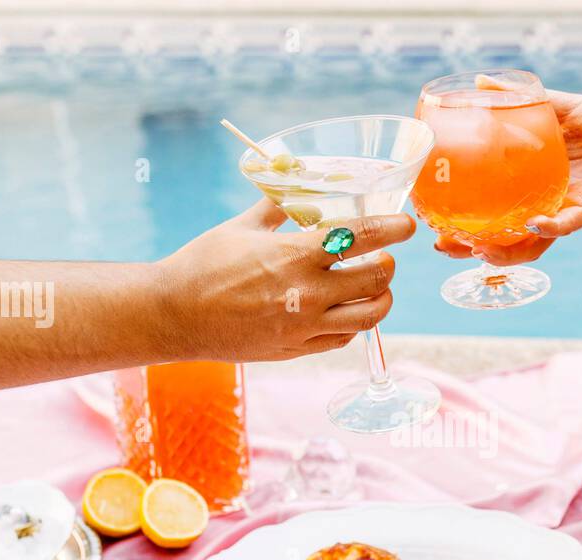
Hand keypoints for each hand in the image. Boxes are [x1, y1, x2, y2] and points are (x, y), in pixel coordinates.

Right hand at [156, 200, 414, 361]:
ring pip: (369, 315)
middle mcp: (307, 293)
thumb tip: (304, 188)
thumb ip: (280, 206)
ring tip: (374, 286)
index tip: (406, 224)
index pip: (362, 237)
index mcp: (295, 255)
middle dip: (387, 264)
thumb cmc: (203, 265)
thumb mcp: (242, 226)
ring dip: (381, 297)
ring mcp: (305, 326)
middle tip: (383, 256)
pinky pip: (344, 338)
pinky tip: (347, 309)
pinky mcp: (298, 349)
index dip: (391, 228)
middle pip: (376, 278)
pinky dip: (355, 322)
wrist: (175, 315)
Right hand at [434, 90, 581, 266]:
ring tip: (478, 248)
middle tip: (442, 245)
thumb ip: (525, 100)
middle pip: (502, 237)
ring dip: (504, 250)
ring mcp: (568, 210)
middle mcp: (546, 204)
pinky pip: (569, 223)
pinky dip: (550, 226)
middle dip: (471, 247)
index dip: (461, 218)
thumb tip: (480, 82)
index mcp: (533, 185)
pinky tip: (531, 223)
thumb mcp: (564, 108)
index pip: (491, 210)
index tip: (430, 217)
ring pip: (531, 241)